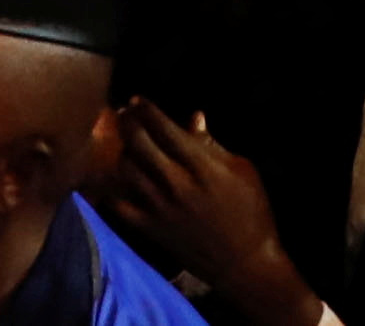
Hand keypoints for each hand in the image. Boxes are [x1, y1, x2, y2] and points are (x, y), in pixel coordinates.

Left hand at [103, 109, 299, 315]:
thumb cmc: (251, 212)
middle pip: (140, 144)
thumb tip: (194, 118)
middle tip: (122, 114)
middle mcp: (177, 184)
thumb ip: (213, 145)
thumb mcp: (243, 171)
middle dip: (127, 123)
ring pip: (127, 170)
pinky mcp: (152, 229)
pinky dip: (112, 189)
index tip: (137, 100)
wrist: (244, 263)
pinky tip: (112, 178)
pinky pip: (120, 206)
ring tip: (122, 143)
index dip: (147, 110)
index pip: (165, 129)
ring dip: (121, 151)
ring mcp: (161, 209)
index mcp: (202, 167)